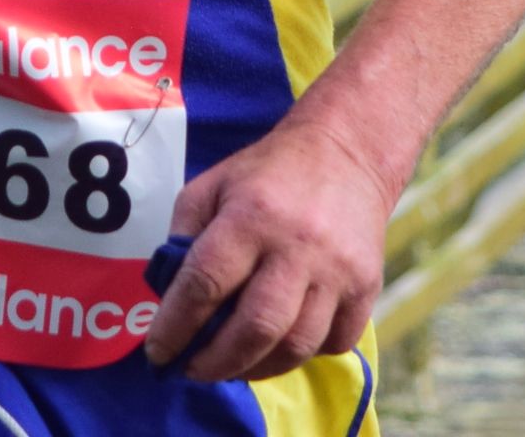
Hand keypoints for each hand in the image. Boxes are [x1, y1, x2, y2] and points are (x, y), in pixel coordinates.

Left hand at [142, 118, 394, 382]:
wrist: (347, 153)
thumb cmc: (267, 173)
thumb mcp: (212, 185)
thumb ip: (184, 236)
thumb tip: (168, 299)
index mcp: (251, 216)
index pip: (205, 283)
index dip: (175, 327)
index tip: (157, 353)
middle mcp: (297, 246)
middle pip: (255, 327)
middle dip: (215, 362)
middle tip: (192, 371)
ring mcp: (337, 271)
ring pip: (296, 346)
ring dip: (256, 369)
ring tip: (231, 367)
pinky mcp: (366, 288)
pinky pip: (333, 343)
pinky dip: (301, 355)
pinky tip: (278, 346)